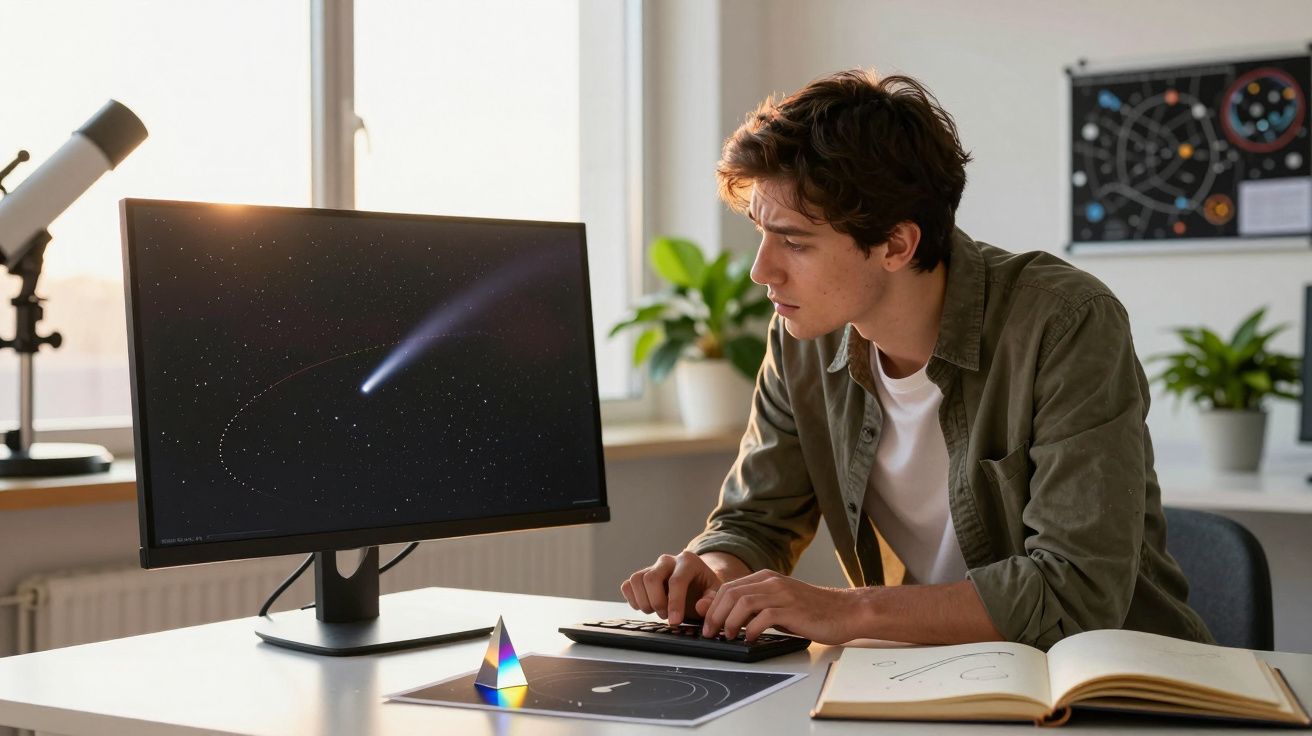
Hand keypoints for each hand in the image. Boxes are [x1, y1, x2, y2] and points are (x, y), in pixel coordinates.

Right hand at [620, 551, 720, 625]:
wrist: (697, 586)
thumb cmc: (705, 591)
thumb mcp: (715, 595)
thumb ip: (711, 601)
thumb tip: (700, 607)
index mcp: (688, 561)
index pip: (676, 581)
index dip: (674, 604)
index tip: (675, 622)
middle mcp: (668, 560)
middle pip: (651, 578)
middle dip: (657, 602)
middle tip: (666, 616)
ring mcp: (652, 567)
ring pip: (636, 579)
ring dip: (644, 601)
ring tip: (657, 611)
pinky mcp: (641, 576)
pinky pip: (628, 585)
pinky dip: (633, 599)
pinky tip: (646, 606)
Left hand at [694, 569, 866, 644]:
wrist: (845, 611)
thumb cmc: (811, 611)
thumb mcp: (777, 604)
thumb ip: (752, 606)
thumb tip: (721, 611)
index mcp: (766, 577)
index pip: (728, 587)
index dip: (712, 606)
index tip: (705, 624)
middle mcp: (772, 581)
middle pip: (731, 593)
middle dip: (715, 615)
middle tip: (710, 633)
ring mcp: (783, 594)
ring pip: (743, 602)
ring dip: (730, 622)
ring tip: (728, 636)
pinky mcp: (793, 609)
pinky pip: (764, 617)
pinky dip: (752, 630)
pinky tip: (750, 639)